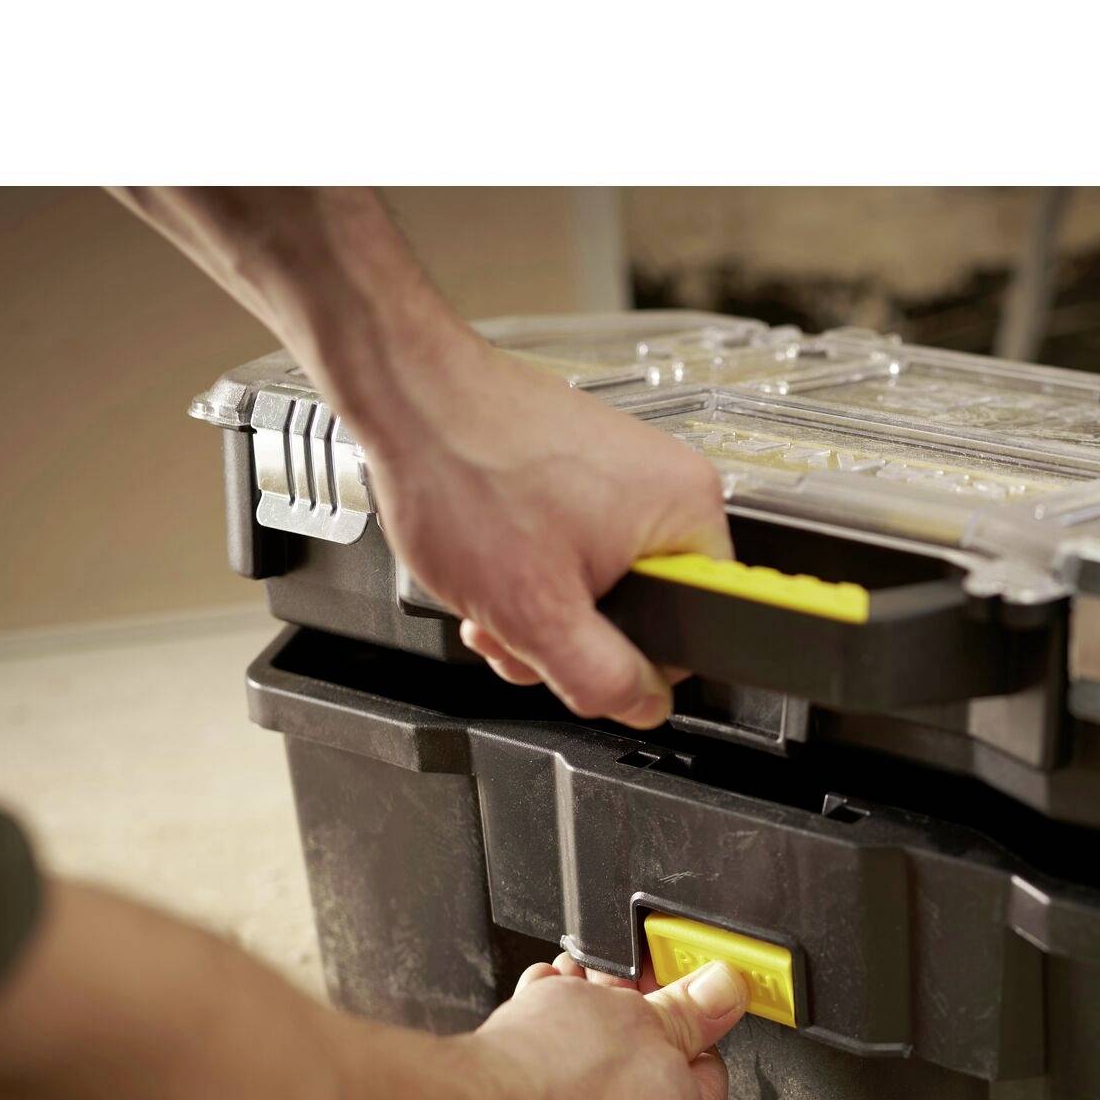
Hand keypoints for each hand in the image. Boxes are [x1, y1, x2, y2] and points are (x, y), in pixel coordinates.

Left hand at [360, 324, 729, 726]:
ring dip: (536, 607)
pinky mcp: (582, 465)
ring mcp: (623, 471)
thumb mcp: (537, 613)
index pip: (691, 630)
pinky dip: (527, 567)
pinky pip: (572, 546)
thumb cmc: (466, 472)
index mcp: (689, 514)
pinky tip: (490, 561)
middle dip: (564, 637)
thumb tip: (644, 706)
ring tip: (490, 593)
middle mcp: (667, 484)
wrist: (408, 394)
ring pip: (597, 584)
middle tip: (514, 625)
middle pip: (638, 612)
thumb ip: (601, 677)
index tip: (574, 656)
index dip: (626, 662)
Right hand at [457, 955, 746, 1099]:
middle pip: (644, 1075)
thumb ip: (693, 1007)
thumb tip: (723, 995)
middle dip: (620, 1017)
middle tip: (603, 983)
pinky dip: (544, 1067)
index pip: (705, 1064)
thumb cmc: (557, 1080)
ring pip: (592, 1088)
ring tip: (559, 992)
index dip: (679, 1012)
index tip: (656, 985)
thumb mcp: (642, 1015)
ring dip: (578, 1032)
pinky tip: (531, 1025)